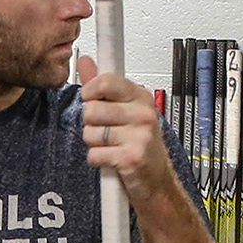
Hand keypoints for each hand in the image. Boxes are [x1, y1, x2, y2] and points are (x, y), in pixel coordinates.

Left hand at [78, 55, 179, 207]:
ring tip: (110, 146)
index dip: (90, 92)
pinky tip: (111, 160)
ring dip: (94, 144)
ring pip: (90, 133)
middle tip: (106, 130)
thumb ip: (102, 87)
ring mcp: (139, 136)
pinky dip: (97, 160)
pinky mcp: (131, 157)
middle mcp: (142, 114)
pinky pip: (94, 155)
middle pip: (91, 110)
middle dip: (90, 124)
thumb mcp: (125, 110)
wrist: (156, 180)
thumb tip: (85, 62)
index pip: (106, 82)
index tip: (91, 98)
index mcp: (141, 97)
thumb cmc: (140, 144)